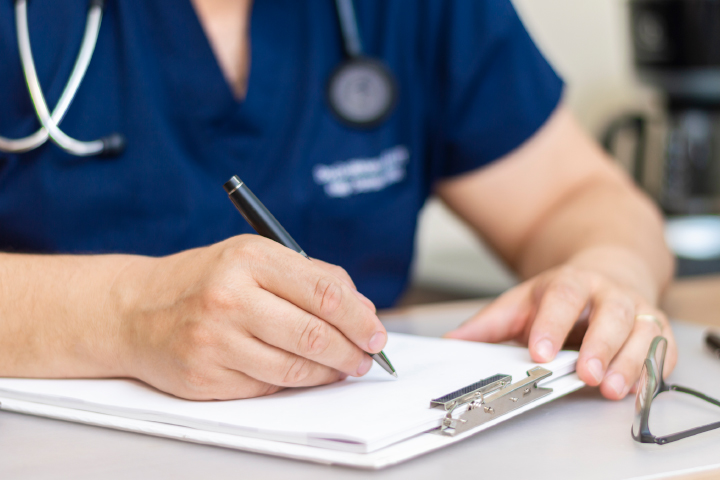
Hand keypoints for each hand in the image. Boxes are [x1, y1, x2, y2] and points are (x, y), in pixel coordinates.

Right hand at [111, 235, 385, 399]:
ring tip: (342, 367)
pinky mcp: (205, 377)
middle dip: (352, 351)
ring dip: (329, 372)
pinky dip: (293, 382)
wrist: (134, 310)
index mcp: (249, 258)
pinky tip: (303, 373)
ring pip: (294, 368)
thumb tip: (361, 310)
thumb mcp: (253, 257)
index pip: (324, 292)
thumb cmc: (204, 280)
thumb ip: (310, 277)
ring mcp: (214, 341)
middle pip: (314, 334)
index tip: (375, 332)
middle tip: (365, 357)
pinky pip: (267, 386)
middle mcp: (230, 298)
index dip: (359, 318)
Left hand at [445, 264, 676, 399]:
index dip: (551, 325)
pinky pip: (661, 348)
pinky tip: (639, 386)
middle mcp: (608, 292)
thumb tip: (453, 342)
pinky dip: (653, 368)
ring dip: (628, 361)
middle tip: (586, 374)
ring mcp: (637, 309)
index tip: (539, 352)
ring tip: (611, 387)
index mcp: (570, 282)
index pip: (562, 298)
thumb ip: (489, 324)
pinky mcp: (657, 329)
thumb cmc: (562, 295)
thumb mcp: (521, 302)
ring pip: (641, 331)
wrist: (607, 272)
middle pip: (609, 313)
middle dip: (599, 345)